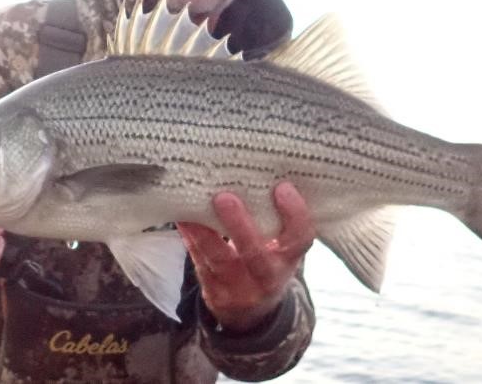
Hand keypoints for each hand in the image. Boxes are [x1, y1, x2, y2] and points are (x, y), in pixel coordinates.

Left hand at [177, 181, 314, 332]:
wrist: (251, 312)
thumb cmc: (268, 261)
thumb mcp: (283, 247)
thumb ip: (276, 219)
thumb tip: (259, 169)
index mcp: (289, 259)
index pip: (300, 239)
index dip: (294, 214)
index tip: (283, 187)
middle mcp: (267, 276)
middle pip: (255, 254)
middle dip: (240, 226)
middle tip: (225, 197)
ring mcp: (238, 287)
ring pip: (220, 260)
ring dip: (204, 232)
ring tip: (191, 206)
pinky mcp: (213, 289)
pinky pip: (199, 261)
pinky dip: (190, 237)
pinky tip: (181, 217)